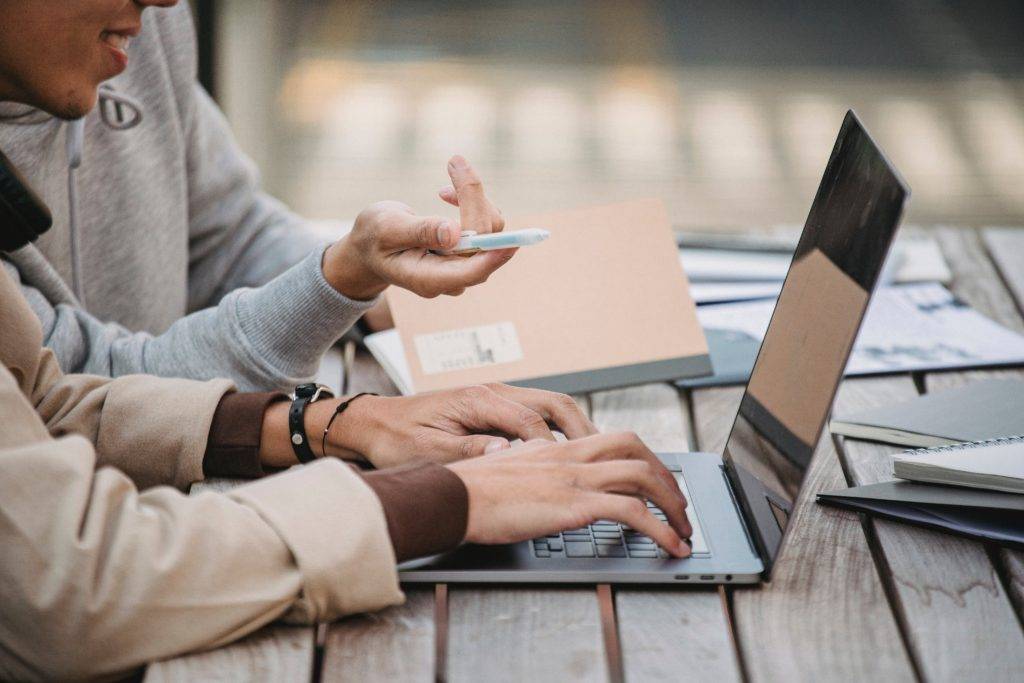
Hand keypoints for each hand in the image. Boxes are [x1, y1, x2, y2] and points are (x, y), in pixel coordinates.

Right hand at [322, 155, 511, 300]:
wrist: (370, 247)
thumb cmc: (373, 238)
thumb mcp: (386, 229)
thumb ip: (419, 231)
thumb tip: (454, 233)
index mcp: (429, 279)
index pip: (471, 270)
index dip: (493, 255)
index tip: (512, 241)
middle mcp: (452, 277)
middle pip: (484, 243)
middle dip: (474, 199)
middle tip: (455, 161)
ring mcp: (462, 266)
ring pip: (489, 232)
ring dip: (472, 196)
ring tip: (449, 169)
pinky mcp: (468, 252)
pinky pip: (485, 227)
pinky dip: (472, 202)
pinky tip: (447, 193)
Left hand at [326, 384, 597, 467]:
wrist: (371, 424)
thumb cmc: (395, 438)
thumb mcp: (428, 451)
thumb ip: (469, 451)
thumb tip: (507, 455)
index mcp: (478, 400)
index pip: (532, 422)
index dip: (554, 448)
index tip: (572, 471)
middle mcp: (493, 392)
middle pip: (554, 404)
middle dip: (583, 430)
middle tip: (605, 460)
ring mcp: (496, 398)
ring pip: (551, 406)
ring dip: (576, 429)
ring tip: (597, 457)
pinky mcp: (493, 408)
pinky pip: (538, 414)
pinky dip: (560, 431)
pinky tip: (568, 453)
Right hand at [447, 433, 693, 557]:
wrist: (451, 497)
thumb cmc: (469, 490)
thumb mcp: (507, 469)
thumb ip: (530, 469)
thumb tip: (538, 478)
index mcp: (556, 449)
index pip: (614, 440)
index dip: (643, 459)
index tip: (655, 482)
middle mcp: (571, 457)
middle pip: (637, 450)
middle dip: (667, 478)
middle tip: (679, 506)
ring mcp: (574, 479)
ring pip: (644, 477)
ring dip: (673, 505)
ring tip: (684, 532)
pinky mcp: (574, 505)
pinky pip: (633, 512)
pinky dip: (661, 530)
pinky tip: (670, 547)